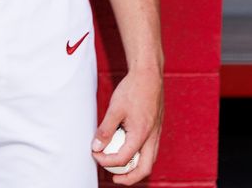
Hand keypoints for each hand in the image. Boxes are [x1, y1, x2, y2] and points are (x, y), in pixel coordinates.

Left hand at [92, 68, 163, 184]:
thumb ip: (105, 129)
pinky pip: (151, 150)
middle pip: (144, 168)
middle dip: (129, 178)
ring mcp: (156, 133)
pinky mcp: (156, 129)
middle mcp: (152, 137)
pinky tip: (128, 151)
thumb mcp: (114, 109)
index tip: (95, 155)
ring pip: (150, 160)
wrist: (149, 75)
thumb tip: (96, 146)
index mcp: (141, 134)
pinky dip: (140, 157)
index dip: (106, 161)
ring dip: (136, 169)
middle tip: (114, 179)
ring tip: (121, 169)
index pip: (123, 158)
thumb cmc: (132, 89)